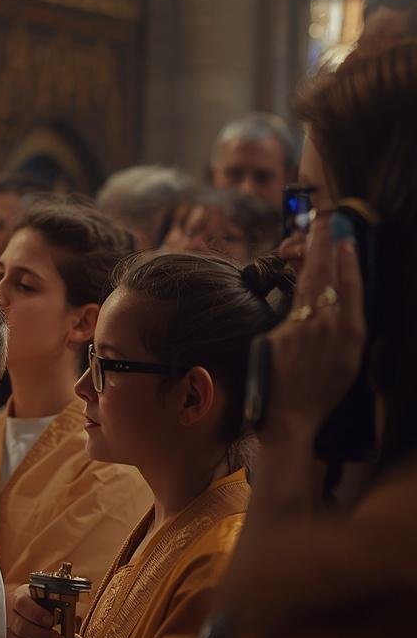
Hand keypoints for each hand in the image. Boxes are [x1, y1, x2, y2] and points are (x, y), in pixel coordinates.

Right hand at [6, 583, 63, 637]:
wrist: (24, 612)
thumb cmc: (39, 606)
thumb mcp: (48, 602)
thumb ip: (59, 611)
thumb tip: (75, 625)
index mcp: (21, 596)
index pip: (22, 603)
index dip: (36, 613)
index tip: (50, 621)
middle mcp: (10, 610)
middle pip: (19, 624)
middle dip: (40, 634)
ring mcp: (5, 625)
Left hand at [262, 212, 365, 439]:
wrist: (290, 416)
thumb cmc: (321, 391)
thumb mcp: (347, 361)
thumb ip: (344, 330)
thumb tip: (337, 304)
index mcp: (352, 334)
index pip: (352, 287)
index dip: (348, 261)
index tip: (345, 240)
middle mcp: (331, 327)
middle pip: (329, 276)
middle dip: (326, 245)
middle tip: (323, 222)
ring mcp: (305, 328)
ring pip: (308, 283)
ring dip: (308, 255)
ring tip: (308, 234)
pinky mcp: (283, 332)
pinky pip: (291, 302)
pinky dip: (295, 281)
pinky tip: (294, 261)